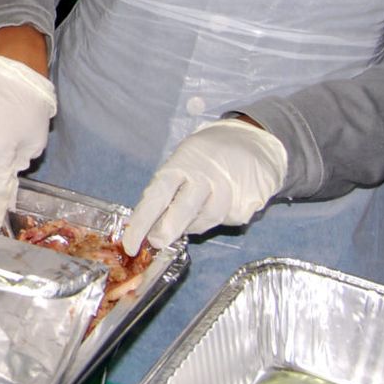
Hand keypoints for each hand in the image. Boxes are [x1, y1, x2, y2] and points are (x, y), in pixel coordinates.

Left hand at [121, 118, 287, 255]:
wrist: (254, 139)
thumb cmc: (207, 155)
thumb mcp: (182, 163)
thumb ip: (167, 194)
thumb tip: (149, 230)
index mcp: (181, 164)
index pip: (156, 196)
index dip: (141, 222)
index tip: (129, 245)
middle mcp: (205, 176)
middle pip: (184, 209)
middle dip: (168, 230)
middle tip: (157, 242)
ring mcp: (230, 189)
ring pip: (207, 220)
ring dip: (195, 224)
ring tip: (194, 214)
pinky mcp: (250, 202)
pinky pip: (230, 219)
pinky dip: (221, 217)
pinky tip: (223, 203)